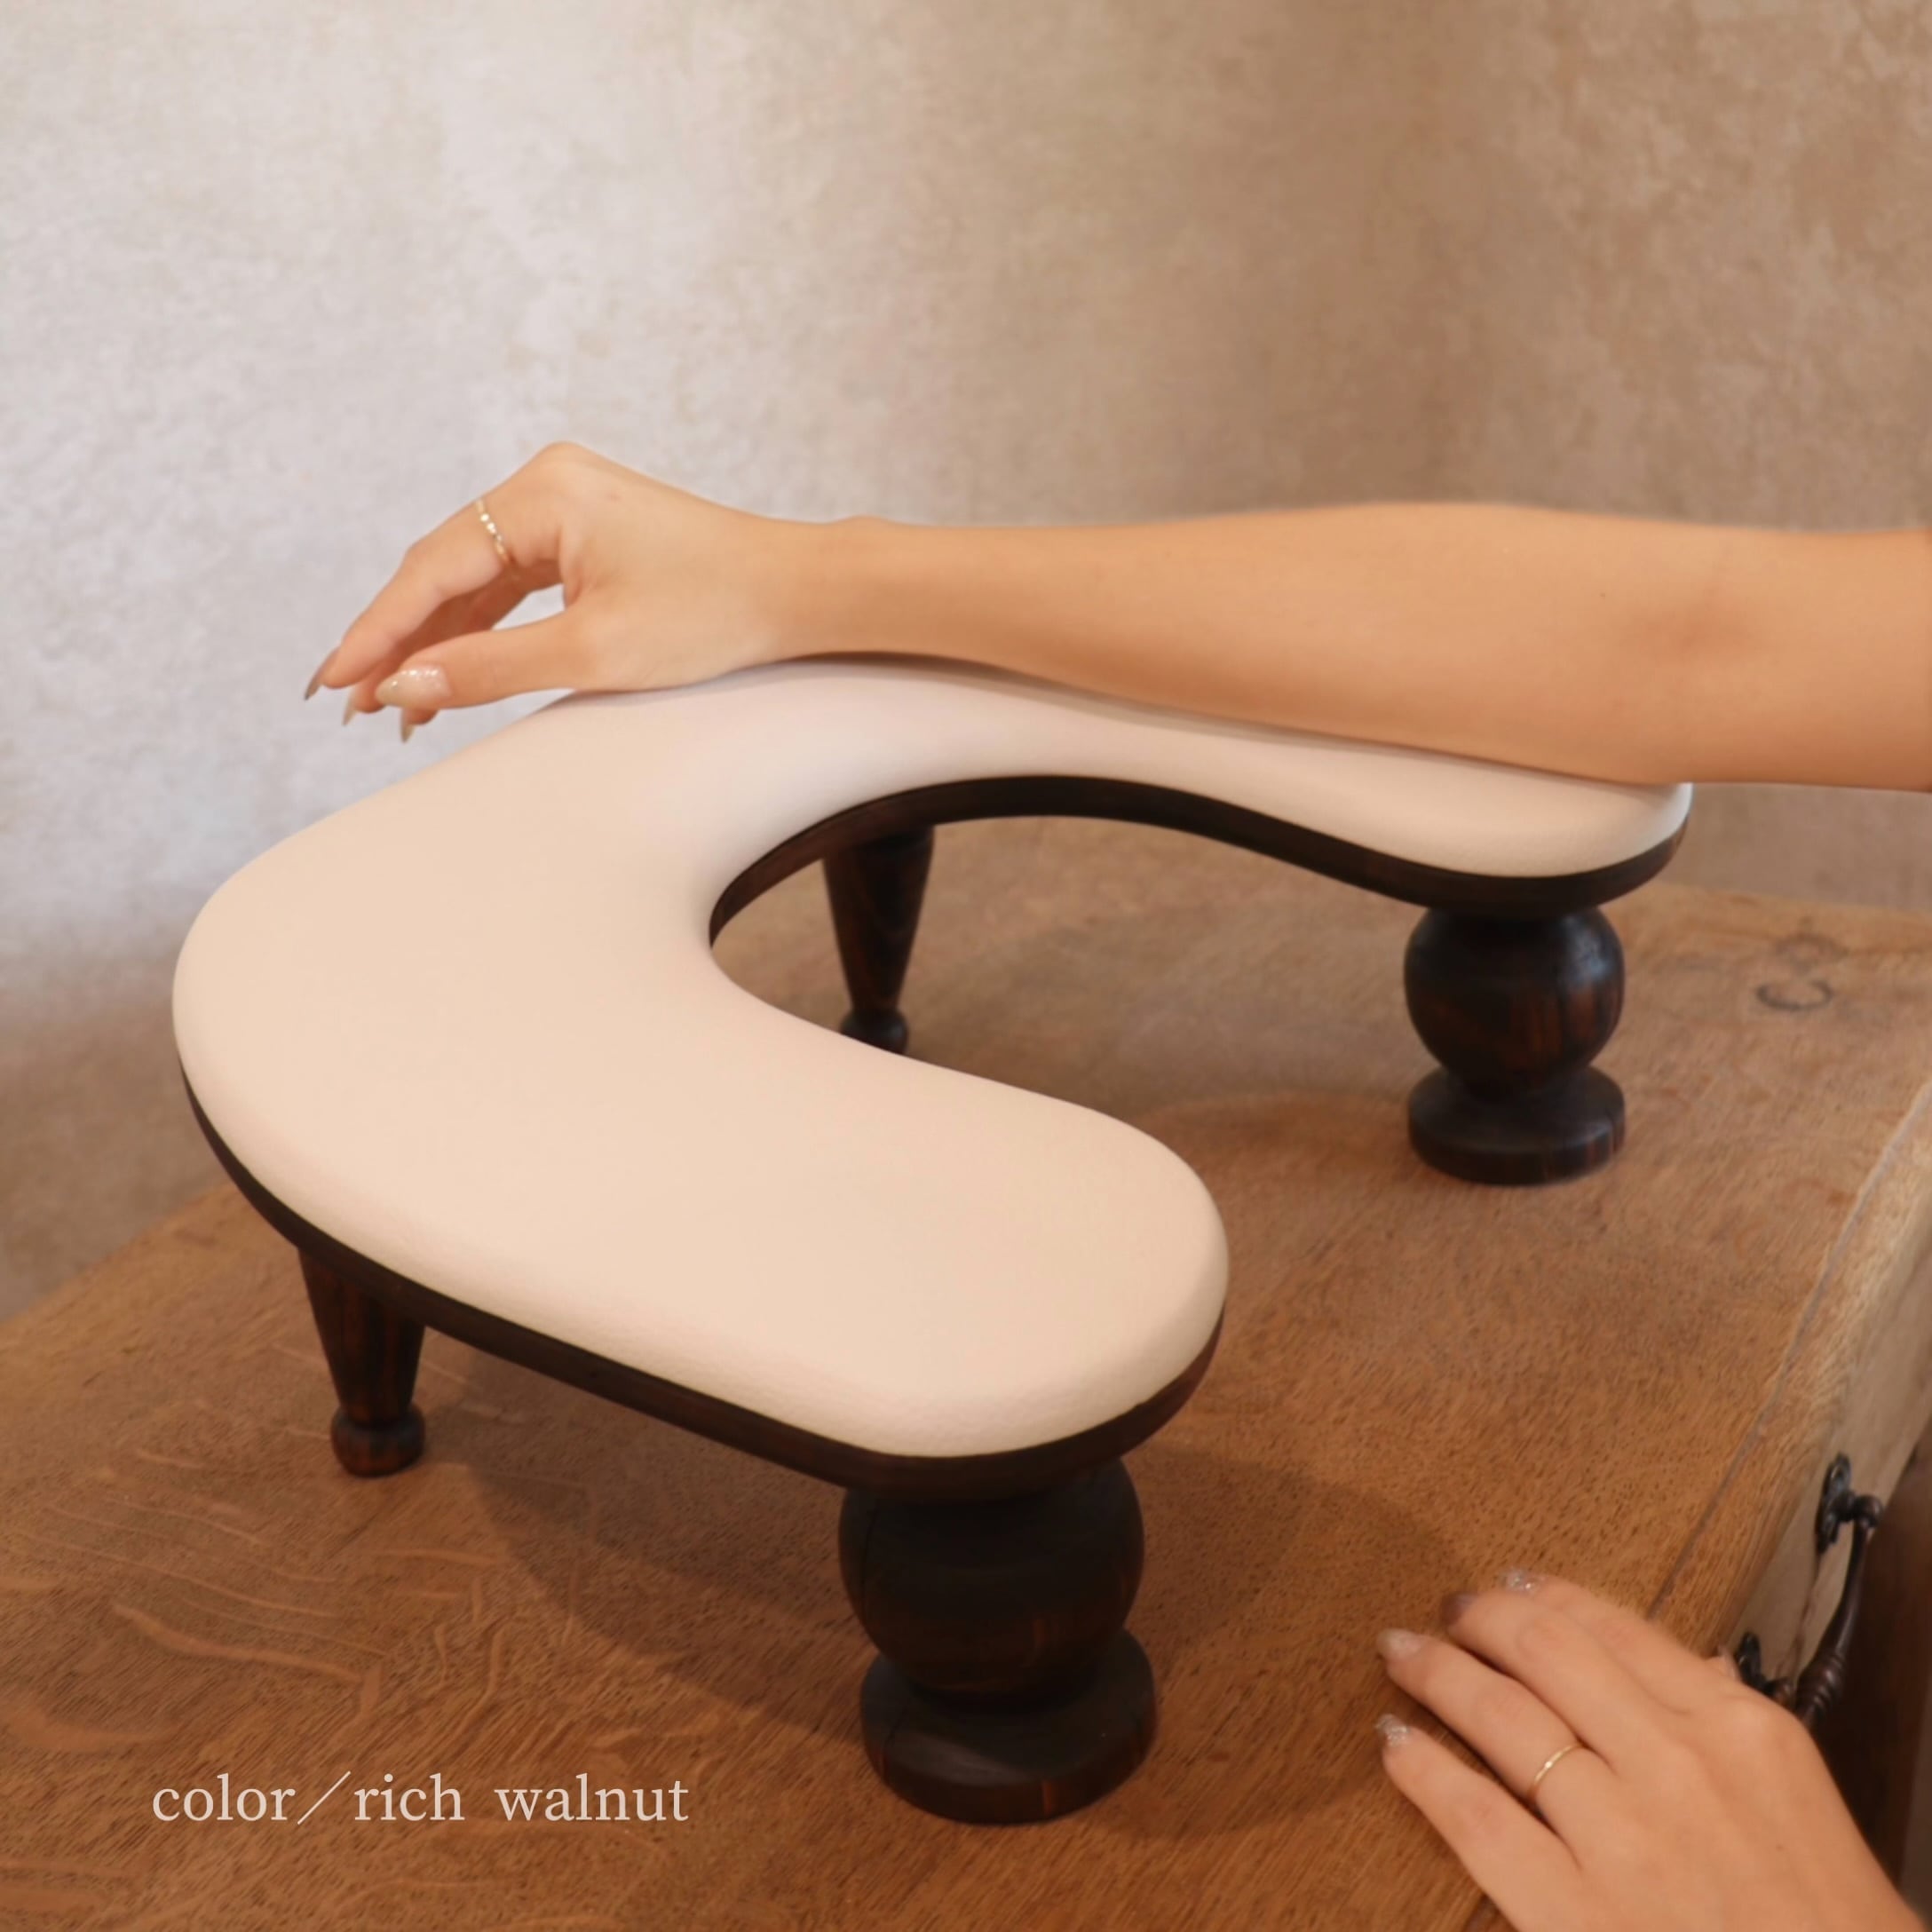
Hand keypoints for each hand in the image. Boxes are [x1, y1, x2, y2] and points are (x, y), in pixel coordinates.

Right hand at [306, 443, 818, 736]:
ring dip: (437, 640)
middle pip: (444, 568)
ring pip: (475, 579)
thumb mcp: (592, 653)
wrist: (796, 592)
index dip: (376, 630)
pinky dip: (481, 628)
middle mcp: (545, 484)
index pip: (433, 569)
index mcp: (543, 494)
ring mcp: (565, 505)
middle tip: (352, 704)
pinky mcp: (584, 532)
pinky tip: (448, 672)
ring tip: (396, 705)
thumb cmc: (712, 614)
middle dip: (398, 638)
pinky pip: (512, 582)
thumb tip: (401, 683)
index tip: (333, 681)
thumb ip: (488, 669)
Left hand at [1375, 1572, 1919, 1930]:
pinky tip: (1396, 1745)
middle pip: (1545, 1651)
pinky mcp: (1572, 1910)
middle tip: (1446, 1610)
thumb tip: (1686, 1665)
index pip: (1617, 1628)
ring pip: (1500, 1715)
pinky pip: (1474, 1816)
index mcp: (1741, 1729)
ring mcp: (1622, 1834)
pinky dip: (1422, 1768)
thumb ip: (1731, 1731)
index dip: (1548, 1596)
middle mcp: (1678, 1762)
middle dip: (1482, 1619)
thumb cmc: (1829, 1928)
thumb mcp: (1799, 1806)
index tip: (1510, 1583)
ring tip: (1401, 1653)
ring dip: (1437, 1672)